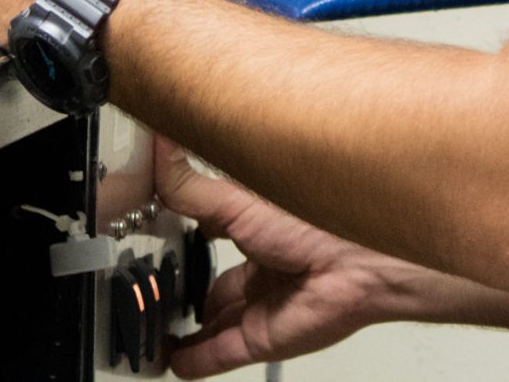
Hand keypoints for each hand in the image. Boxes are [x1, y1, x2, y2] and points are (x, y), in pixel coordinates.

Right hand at [154, 134, 414, 376]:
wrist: (357, 266)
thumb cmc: (314, 221)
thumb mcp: (237, 199)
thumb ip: (190, 186)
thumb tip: (157, 150)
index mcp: (256, 225)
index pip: (211, 227)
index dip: (183, 230)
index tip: (151, 230)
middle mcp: (260, 264)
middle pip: (215, 281)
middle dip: (186, 286)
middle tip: (151, 288)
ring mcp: (260, 304)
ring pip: (216, 321)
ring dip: (188, 327)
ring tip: (156, 328)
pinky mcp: (261, 337)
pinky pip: (220, 354)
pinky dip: (195, 359)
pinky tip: (174, 359)